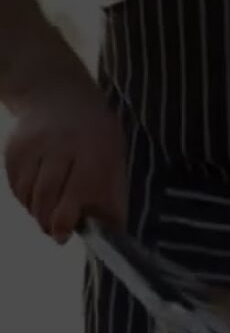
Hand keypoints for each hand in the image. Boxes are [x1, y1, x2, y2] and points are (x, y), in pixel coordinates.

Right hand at [4, 80, 126, 242]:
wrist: (58, 97)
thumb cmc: (96, 138)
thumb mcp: (113, 159)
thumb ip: (112, 195)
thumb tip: (114, 232)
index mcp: (93, 150)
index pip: (76, 189)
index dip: (66, 218)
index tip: (62, 235)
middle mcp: (60, 146)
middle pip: (46, 194)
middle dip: (48, 220)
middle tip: (57, 233)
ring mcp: (33, 146)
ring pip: (27, 193)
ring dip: (37, 211)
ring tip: (49, 213)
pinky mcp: (13, 148)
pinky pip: (15, 185)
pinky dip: (25, 198)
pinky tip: (37, 196)